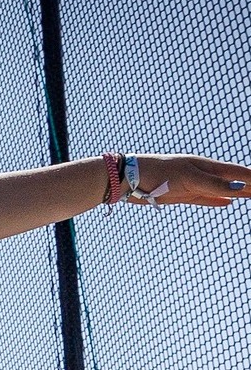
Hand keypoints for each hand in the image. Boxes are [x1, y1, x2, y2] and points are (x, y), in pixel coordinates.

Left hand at [128, 154, 249, 206]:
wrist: (131, 178)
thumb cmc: (159, 173)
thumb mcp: (189, 179)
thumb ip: (213, 185)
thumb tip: (239, 190)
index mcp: (208, 166)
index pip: (238, 173)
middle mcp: (203, 174)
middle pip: (233, 182)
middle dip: (250, 186)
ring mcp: (193, 185)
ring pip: (222, 191)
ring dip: (239, 194)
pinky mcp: (183, 196)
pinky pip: (206, 199)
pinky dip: (219, 201)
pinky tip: (229, 203)